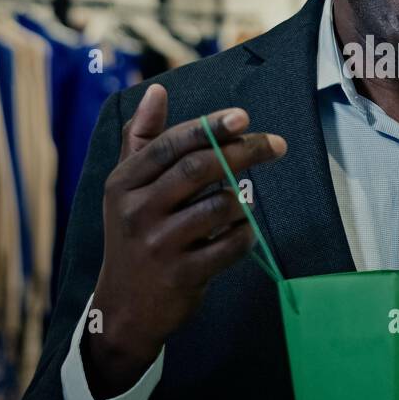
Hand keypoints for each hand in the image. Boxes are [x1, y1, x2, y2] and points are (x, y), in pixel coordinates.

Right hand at [84, 84, 286, 399]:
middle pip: (198, 169)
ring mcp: (158, 245)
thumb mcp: (126, 188)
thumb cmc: (133, 236)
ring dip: (241, 200)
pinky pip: (229, 245)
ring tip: (242, 201)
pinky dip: (244, 234)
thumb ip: (143, 139)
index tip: (244, 116)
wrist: (124, 309)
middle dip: (242, 151)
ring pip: (219, 207)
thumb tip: (156, 90)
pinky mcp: (182, 275)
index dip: (210, 127)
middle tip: (275, 145)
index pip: (171, 145)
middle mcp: (137, 211)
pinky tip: (241, 232)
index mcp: (123, 183)